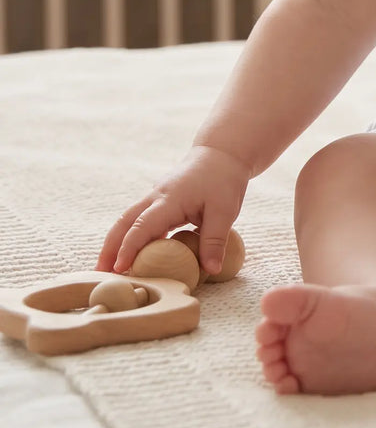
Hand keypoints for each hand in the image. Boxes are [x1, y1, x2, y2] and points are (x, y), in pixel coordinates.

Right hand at [97, 145, 249, 276]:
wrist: (221, 153)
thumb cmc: (223, 179)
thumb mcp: (225, 210)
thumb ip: (215, 240)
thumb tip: (211, 270)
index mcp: (169, 199)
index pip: (142, 226)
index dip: (128, 248)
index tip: (118, 269)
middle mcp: (156, 197)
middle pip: (123, 222)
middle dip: (109, 248)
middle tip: (99, 274)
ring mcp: (155, 197)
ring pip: (127, 220)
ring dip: (115, 242)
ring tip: (108, 269)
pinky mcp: (159, 201)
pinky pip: (139, 219)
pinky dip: (130, 236)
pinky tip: (131, 254)